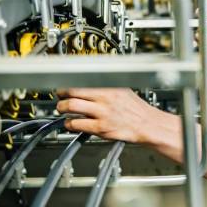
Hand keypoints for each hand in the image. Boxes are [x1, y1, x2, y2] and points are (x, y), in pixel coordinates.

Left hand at [56, 88, 171, 143]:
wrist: (147, 124)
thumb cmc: (135, 108)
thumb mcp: (122, 89)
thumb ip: (106, 85)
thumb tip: (89, 80)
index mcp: (109, 86)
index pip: (82, 79)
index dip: (68, 81)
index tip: (64, 84)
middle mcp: (105, 97)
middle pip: (73, 90)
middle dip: (61, 93)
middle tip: (60, 96)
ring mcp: (102, 113)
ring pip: (72, 106)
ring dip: (62, 107)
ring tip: (62, 109)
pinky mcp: (101, 127)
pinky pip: (77, 124)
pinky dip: (69, 124)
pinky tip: (70, 123)